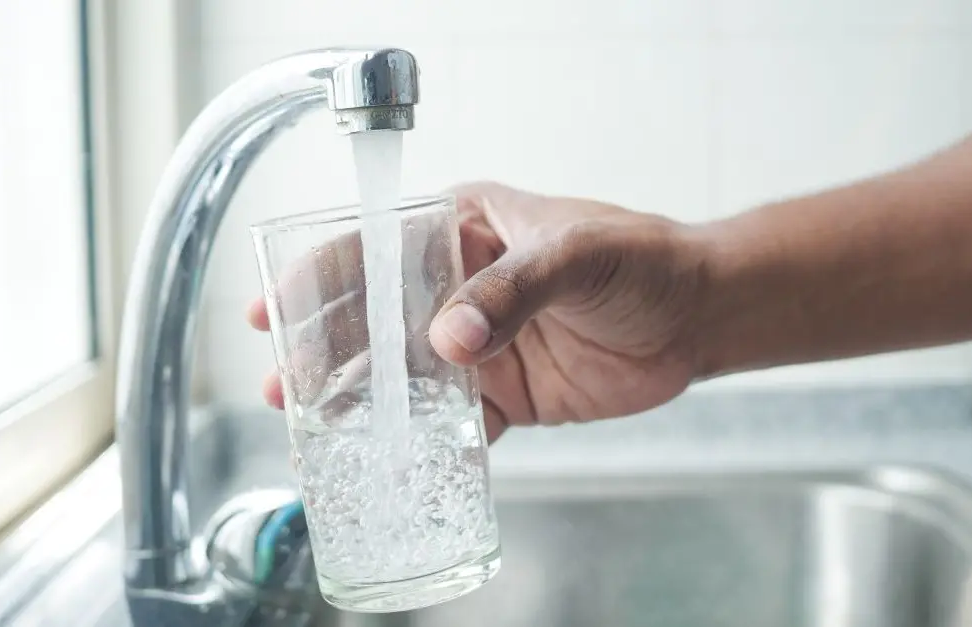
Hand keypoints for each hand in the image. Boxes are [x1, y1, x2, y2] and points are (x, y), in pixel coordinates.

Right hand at [248, 182, 707, 440]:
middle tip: (284, 387)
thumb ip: (512, 290)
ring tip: (314, 427)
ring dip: (360, 399)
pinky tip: (390, 459)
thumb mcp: (575, 255)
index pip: (376, 248)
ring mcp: (479, 343)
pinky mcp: (506, 394)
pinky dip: (424, 442)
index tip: (273, 312)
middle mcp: (459, 285)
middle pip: (374, 318)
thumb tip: (450, 340)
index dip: (317, 279)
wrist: (698, 314)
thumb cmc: (641, 259)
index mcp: (464, 230)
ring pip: (403, 374)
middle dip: (324, 350)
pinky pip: (453, 422)